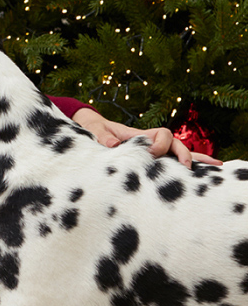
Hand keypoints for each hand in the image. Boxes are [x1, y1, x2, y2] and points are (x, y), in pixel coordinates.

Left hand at [71, 107, 222, 169]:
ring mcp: (149, 152)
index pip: (162, 134)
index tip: (152, 154)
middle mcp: (148, 143)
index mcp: (139, 135)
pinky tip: (197, 177)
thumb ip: (102, 137)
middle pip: (176, 144)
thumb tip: (114, 146)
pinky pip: (166, 164)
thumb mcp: (93, 130)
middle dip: (187, 154)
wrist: (89, 129)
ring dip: (195, 159)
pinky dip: (182, 168)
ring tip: (216, 167)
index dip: (162, 144)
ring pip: (176, 154)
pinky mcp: (145, 161)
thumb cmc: (92, 128)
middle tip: (189, 168)